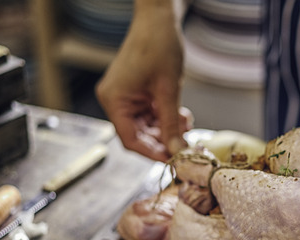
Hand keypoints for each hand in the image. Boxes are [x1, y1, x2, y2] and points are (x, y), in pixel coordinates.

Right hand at [95, 0, 190, 161]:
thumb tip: (176, 150)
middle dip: (162, 141)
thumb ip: (171, 124)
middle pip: (138, 135)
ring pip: (146, 127)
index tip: (173, 160)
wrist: (158, 19)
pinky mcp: (134, 93)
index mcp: (114, 100)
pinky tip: (179, 116)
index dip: (152, 153)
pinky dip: (164, 118)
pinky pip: (148, 115)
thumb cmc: (158, 45)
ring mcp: (124, 97)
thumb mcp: (168, 90)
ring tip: (185, 125)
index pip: (130, 139)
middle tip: (185, 145)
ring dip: (166, 130)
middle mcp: (114, 100)